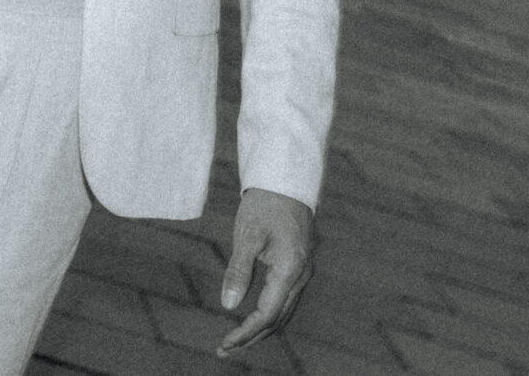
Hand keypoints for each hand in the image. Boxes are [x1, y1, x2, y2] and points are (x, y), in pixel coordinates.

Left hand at [217, 187, 313, 355]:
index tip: (225, 343)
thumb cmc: (264, 203)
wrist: (286, 179)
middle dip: (252, 337)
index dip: (245, 332)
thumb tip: (228, 305)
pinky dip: (269, 314)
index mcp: (290, 269)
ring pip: (284, 312)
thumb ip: (238, 271)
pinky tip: (253, 318)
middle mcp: (302, 275)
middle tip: (224, 348)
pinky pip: (286, 300)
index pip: (267, 313)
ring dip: (261, 329)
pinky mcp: (300, 266)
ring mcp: (304, 272)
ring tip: (236, 340)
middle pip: (278, 319)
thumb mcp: (246, 235)